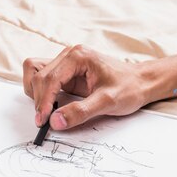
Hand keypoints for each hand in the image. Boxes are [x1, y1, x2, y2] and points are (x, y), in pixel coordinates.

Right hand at [23, 45, 148, 129]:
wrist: (141, 83)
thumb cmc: (129, 88)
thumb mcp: (107, 102)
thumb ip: (80, 112)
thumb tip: (56, 121)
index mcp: (78, 56)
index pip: (49, 78)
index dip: (43, 101)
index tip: (43, 120)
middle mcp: (69, 55)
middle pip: (38, 75)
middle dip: (39, 99)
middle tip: (45, 121)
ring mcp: (66, 63)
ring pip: (35, 73)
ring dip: (36, 93)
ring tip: (47, 111)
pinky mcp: (67, 73)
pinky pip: (44, 79)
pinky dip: (42, 92)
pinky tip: (51, 105)